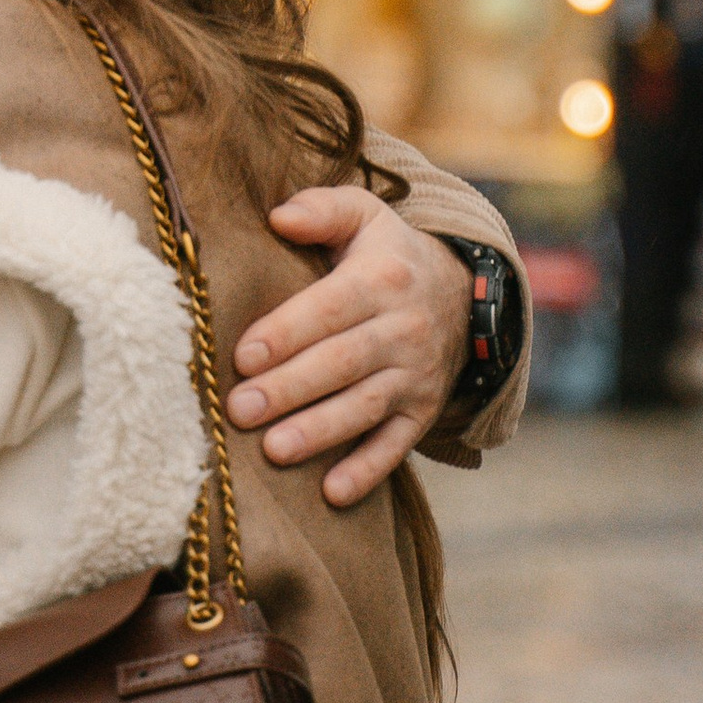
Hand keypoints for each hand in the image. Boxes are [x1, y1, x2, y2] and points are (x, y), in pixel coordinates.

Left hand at [227, 188, 470, 506]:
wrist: (463, 295)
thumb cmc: (387, 255)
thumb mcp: (364, 216)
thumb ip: (322, 209)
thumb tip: (278, 216)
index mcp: (381, 279)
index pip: (329, 308)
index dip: (287, 333)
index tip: (244, 356)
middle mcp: (403, 330)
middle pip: (341, 363)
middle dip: (289, 388)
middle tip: (239, 409)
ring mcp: (416, 376)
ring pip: (365, 407)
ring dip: (320, 432)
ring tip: (274, 450)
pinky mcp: (422, 412)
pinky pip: (396, 445)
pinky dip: (368, 471)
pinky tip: (333, 493)